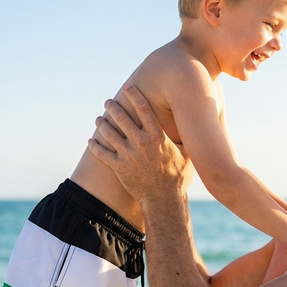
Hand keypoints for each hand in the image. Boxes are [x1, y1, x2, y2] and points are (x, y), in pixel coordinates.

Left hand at [87, 84, 188, 204]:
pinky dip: (95, 147)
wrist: (163, 200)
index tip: (127, 86)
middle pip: (123, 118)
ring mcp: (129, 155)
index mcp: (157, 137)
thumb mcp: (187, 156)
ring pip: (110, 134)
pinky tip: (90, 141)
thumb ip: (186, 140)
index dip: (133, 95)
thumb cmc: (177, 178)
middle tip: (109, 101)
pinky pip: (102, 154)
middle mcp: (141, 143)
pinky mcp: (119, 168)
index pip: (143, 109)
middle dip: (114, 107)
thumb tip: (196, 126)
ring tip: (98, 119)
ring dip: (102, 124)